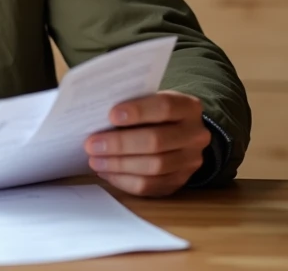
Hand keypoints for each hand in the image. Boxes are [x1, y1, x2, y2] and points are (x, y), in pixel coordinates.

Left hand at [84, 91, 210, 197]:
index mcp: (188, 107)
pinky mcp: (179, 182)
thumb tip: (97, 116)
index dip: (138, 111)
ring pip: (154, 167)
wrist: (179, 133)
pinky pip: (150, 186)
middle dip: (120, 144)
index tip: (111, 115)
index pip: (165, 107)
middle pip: (157, 141)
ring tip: (95, 160)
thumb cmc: (154, 113)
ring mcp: (190, 162)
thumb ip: (132, 105)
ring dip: (119, 165)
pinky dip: (124, 180)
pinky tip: (106, 172)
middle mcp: (195, 135)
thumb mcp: (150, 101)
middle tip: (92, 144)